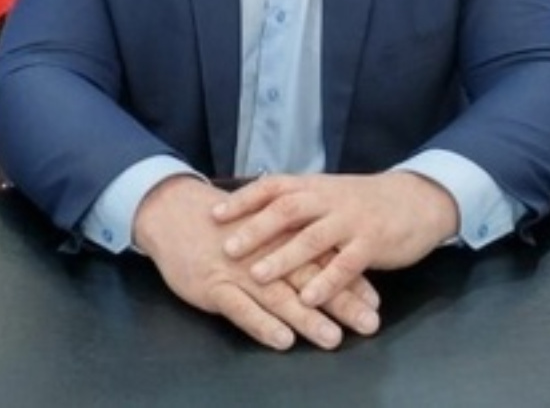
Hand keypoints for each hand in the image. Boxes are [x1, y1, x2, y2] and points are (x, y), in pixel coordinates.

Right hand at [132, 176, 380, 350]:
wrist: (173, 211)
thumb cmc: (223, 224)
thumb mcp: (262, 227)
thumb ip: (293, 243)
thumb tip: (332, 262)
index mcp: (280, 237)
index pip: (323, 260)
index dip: (350, 281)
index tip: (375, 303)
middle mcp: (265, 253)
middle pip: (309, 280)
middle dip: (340, 303)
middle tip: (368, 324)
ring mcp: (239, 271)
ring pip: (279, 297)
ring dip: (307, 319)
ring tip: (331, 338)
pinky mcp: (214, 286)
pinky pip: (241, 309)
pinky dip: (262, 325)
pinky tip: (282, 339)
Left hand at [214, 171, 457, 309]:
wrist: (417, 199)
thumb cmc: (364, 201)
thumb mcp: (328, 193)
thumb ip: (296, 203)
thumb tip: (250, 212)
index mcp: (314, 186)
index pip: (272, 187)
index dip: (242, 200)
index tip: (213, 215)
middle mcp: (329, 199)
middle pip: (286, 210)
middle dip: (255, 230)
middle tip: (227, 249)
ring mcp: (352, 220)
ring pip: (313, 238)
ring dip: (283, 258)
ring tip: (258, 277)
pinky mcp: (373, 242)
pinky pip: (346, 264)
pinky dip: (326, 282)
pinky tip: (309, 298)